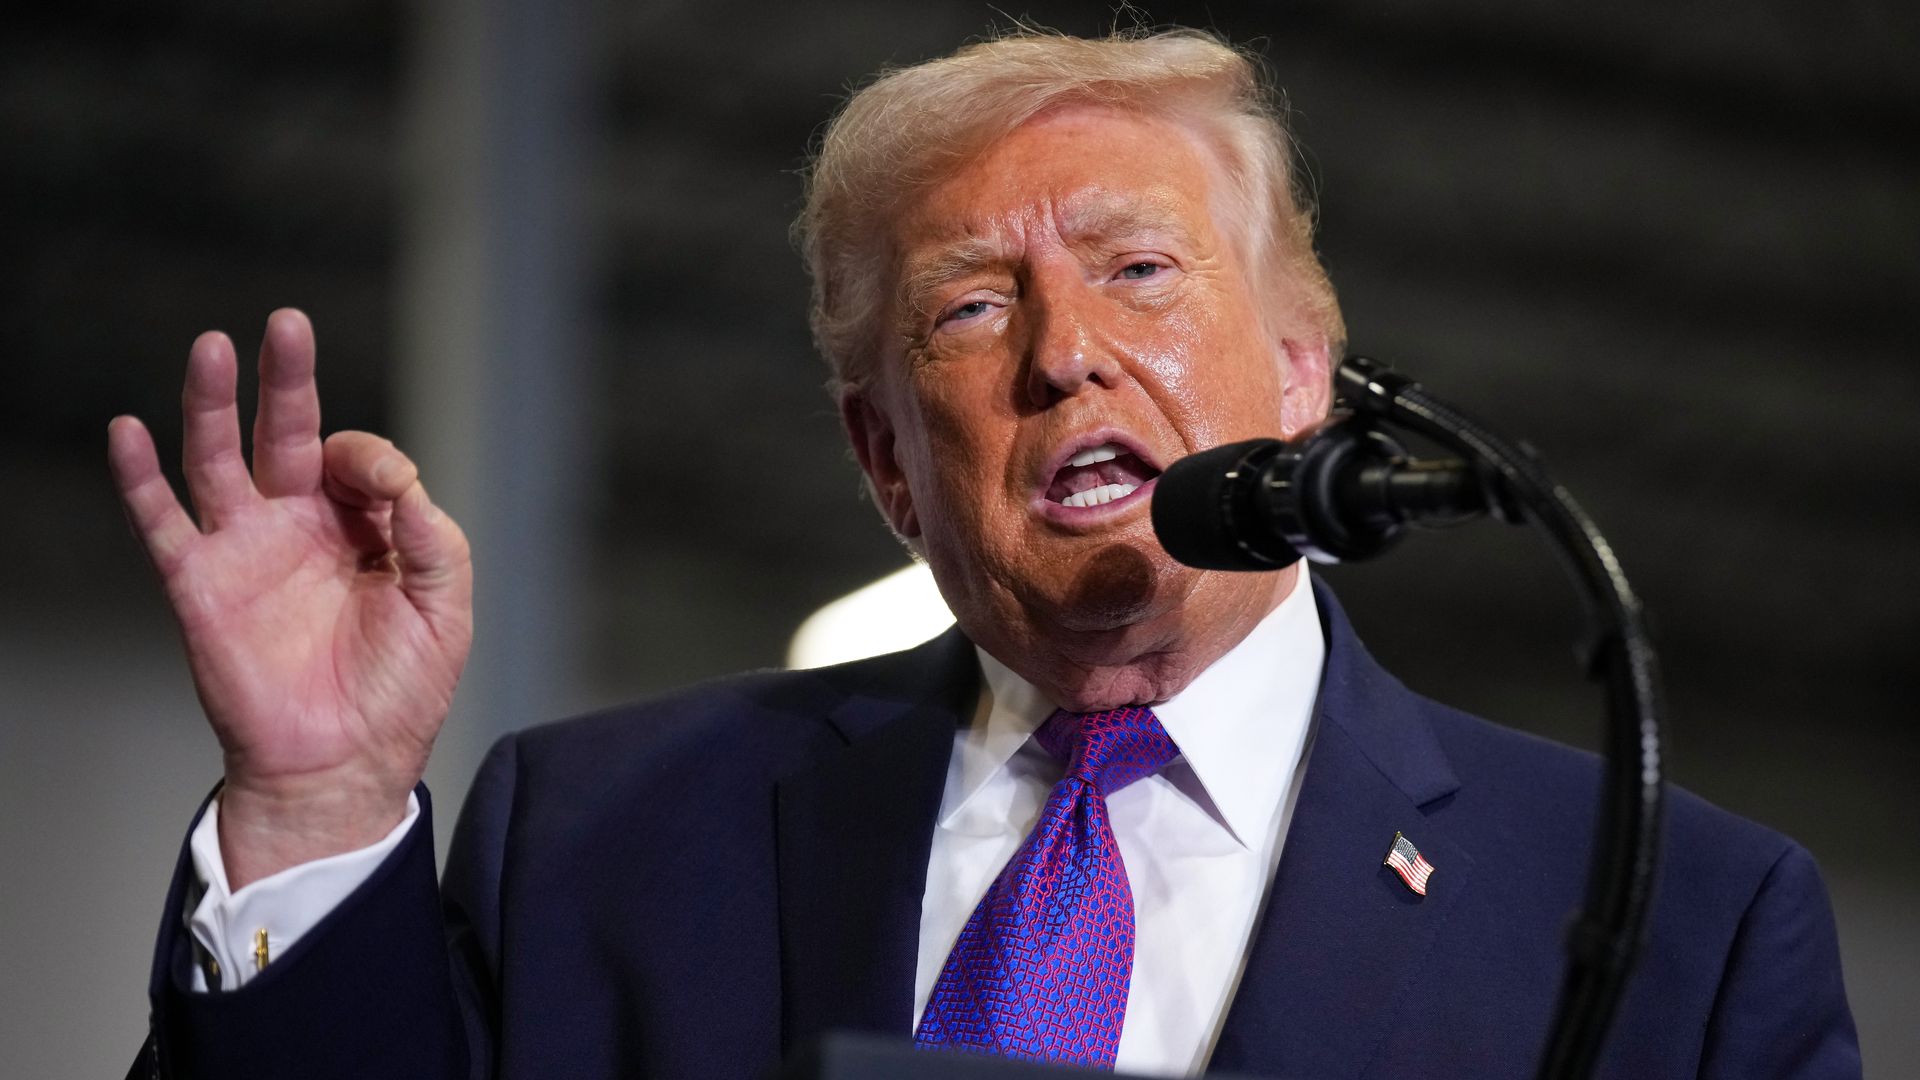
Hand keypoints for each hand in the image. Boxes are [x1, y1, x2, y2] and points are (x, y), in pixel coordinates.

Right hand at [108, 309, 472, 888]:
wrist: (344, 765)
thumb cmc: (400, 690)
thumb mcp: (444, 607)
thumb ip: (432, 537)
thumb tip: (399, 478)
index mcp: (362, 526)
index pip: (361, 460)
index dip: (376, 462)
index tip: (392, 492)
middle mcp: (299, 524)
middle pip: (288, 431)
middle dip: (288, 377)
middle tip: (287, 323)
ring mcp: (245, 550)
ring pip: (219, 459)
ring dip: (214, 404)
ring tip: (212, 347)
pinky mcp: (200, 586)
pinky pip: (162, 523)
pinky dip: (140, 479)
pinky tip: (128, 431)